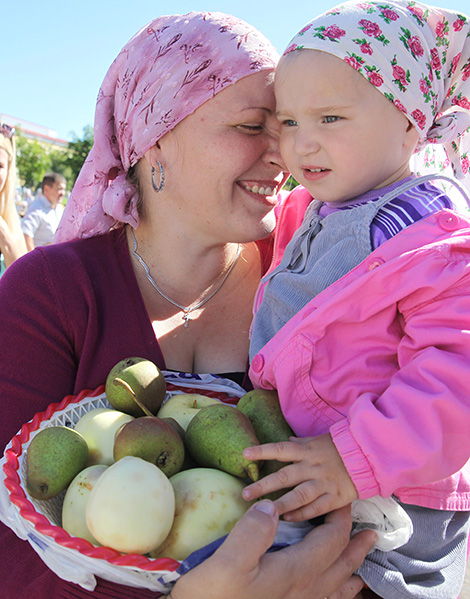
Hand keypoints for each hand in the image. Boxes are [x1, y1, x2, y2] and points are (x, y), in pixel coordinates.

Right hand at [170, 501, 376, 598]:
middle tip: (372, 534)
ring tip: (363, 568)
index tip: (345, 498)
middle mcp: (304, 590)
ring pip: (336, 588)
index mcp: (295, 572)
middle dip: (356, 546)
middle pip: (341, 564)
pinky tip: (331, 593)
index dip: (341, 518)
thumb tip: (270, 507)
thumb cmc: (212, 596)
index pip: (331, 540)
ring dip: (351, 571)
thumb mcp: (226, 562)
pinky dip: (336, 594)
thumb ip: (252, 533)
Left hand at [242, 434, 357, 520]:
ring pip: (299, 495)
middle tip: (245, 493)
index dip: (262, 451)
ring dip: (280, 504)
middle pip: (285, 476)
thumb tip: (285, 441)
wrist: (367, 456)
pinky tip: (287, 519)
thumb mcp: (317, 440)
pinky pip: (315, 508)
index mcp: (306, 450)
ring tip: (264, 511)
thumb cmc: (339, 447)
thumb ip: (300, 443)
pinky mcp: (335, 498)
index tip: (244, 454)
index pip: (280, 449)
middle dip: (264, 486)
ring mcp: (323, 483)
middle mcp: (312, 467)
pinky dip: (301, 514)